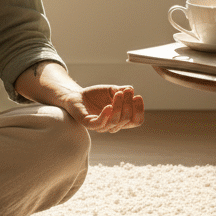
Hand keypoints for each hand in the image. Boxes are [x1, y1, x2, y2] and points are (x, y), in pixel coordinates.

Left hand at [13, 64, 143, 133]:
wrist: (76, 95)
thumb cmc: (95, 95)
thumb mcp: (112, 90)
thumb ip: (122, 90)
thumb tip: (131, 90)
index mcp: (120, 119)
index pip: (135, 121)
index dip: (139, 110)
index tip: (137, 96)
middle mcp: (112, 125)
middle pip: (127, 120)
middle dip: (128, 104)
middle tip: (126, 92)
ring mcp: (100, 126)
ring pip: (115, 122)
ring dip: (119, 107)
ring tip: (118, 94)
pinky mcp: (88, 123)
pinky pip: (99, 124)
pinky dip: (105, 116)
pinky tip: (108, 106)